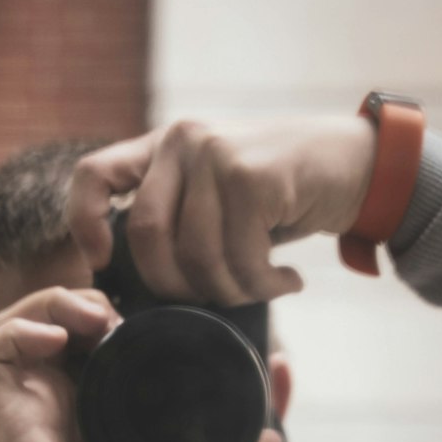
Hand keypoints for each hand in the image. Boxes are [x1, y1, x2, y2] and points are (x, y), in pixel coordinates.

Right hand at [0, 285, 281, 441]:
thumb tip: (271, 441)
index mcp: (86, 411)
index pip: (85, 340)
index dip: (106, 316)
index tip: (142, 326)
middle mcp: (52, 400)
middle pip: (49, 319)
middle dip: (81, 299)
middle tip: (117, 318)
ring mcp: (25, 403)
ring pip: (16, 321)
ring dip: (51, 302)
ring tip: (92, 318)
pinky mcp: (3, 412)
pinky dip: (16, 331)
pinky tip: (56, 339)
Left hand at [66, 116, 378, 305]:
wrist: (356, 166)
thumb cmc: (279, 197)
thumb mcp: (215, 198)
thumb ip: (175, 220)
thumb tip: (132, 291)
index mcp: (162, 147)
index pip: (92, 175)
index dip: (85, 224)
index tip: (103, 264)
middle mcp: (182, 140)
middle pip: (146, 234)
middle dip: (173, 285)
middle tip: (208, 301)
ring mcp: (216, 152)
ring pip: (196, 254)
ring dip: (229, 290)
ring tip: (260, 290)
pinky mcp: (251, 174)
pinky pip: (239, 256)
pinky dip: (262, 285)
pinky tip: (286, 281)